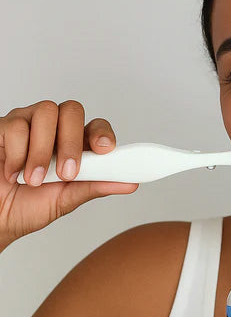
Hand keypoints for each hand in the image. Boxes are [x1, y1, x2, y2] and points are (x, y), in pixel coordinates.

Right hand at [0, 100, 138, 248]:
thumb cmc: (27, 205)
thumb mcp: (67, 200)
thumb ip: (96, 186)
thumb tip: (131, 183)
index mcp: (74, 145)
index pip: (95, 126)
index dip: (102, 133)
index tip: (105, 150)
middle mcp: (52, 130)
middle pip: (72, 111)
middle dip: (72, 141)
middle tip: (67, 173)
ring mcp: (27, 125)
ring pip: (46, 112)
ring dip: (43, 150)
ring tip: (33, 180)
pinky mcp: (3, 128)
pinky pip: (16, 125)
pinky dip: (18, 153)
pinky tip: (13, 172)